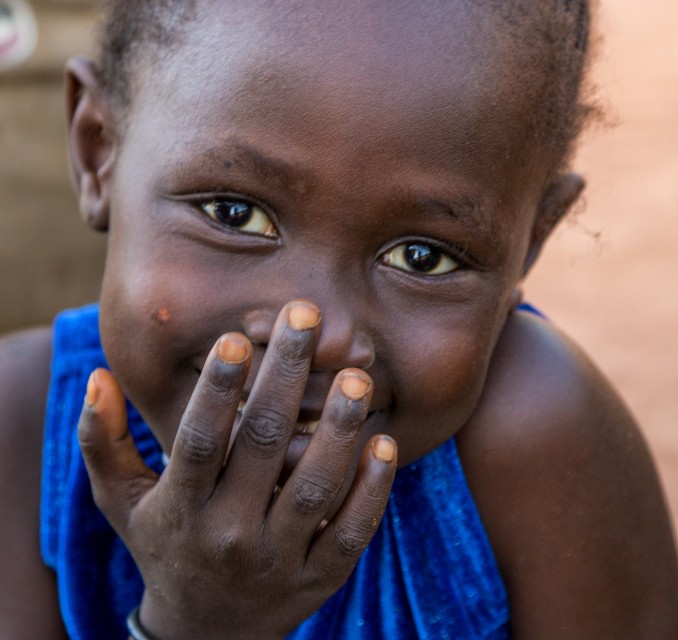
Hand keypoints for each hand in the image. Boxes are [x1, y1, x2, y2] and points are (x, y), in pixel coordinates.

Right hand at [77, 300, 396, 639]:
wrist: (205, 632)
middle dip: (285, 377)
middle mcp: (228, 533)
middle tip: (307, 316)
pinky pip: (350, 534)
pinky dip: (371, 492)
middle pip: (261, 446)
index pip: (198, 439)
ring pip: (313, 490)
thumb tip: (97, 377)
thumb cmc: (162, 545)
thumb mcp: (121, 501)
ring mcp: (277, 559)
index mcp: (180, 508)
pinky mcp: (318, 579)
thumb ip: (101, 441)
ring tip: (358, 379)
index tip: (237, 334)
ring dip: (338, 432)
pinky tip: (385, 445)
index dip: (218, 388)